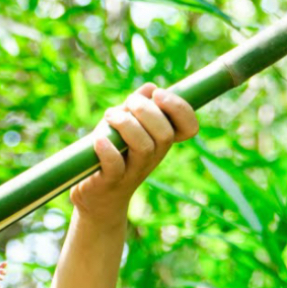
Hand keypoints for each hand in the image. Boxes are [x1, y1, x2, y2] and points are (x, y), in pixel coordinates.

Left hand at [69, 83, 198, 227]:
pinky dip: (107, 148)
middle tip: (128, 102)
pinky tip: (99, 138)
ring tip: (109, 115)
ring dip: (126, 124)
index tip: (159, 94)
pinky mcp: (110, 182)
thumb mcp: (124, 128)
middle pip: (165, 134)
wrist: (97, 199)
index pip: (189, 127)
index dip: (180, 108)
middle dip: (147, 111)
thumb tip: (149, 88)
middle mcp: (152, 158)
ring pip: (143, 147)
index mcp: (160, 142)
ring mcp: (133, 172)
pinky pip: (114, 165)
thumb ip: (135, 108)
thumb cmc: (112, 156)